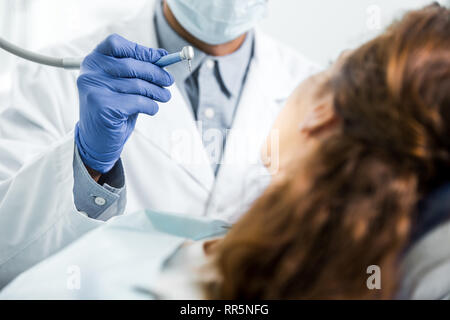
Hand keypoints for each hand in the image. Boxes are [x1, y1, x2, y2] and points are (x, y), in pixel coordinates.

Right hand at [75, 33, 173, 173]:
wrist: (98, 141)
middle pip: (131, 64)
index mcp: (92, 61)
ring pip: (137, 85)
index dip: (141, 50)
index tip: (161, 58)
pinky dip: (151, 106)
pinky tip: (152, 109)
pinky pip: (138, 102)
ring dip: (157, 91)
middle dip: (156, 73)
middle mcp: (90, 73)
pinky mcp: (103, 107)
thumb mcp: (124, 85)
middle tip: (169, 81)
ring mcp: (94, 89)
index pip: (116, 44)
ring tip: (165, 96)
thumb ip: (137, 70)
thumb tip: (163, 56)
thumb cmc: (114, 108)